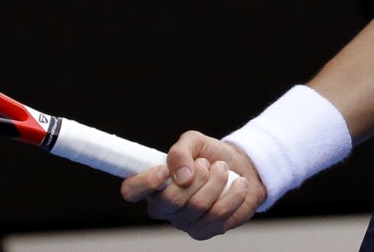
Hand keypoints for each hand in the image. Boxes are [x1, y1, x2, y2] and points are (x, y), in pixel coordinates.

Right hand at [120, 131, 266, 239]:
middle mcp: (163, 207)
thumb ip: (181, 151)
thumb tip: (181, 176)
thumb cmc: (211, 155)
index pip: (131, 191)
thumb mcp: (194, 142)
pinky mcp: (204, 231)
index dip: (144, 183)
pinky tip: (238, 185)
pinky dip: (233, 194)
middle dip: (197, 175)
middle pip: (171, 199)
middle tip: (206, 164)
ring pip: (198, 206)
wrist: (242, 169)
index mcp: (153, 184)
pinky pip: (219, 215)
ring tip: (223, 170)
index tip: (164, 171)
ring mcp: (183, 222)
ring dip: (217, 180)